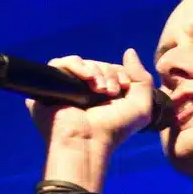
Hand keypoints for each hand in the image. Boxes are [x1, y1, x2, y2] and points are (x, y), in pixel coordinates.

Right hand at [28, 48, 154, 149]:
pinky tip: (86, 79)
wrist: (88, 142)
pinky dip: (76, 65)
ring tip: (98, 89)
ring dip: (95, 71)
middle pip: (98, 64)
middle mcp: (84, 90)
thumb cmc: (114, 130)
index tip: (123, 88)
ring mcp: (67, 87)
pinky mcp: (50, 85)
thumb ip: (142, 78)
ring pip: (80, 62)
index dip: (120, 73)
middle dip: (108, 73)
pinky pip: (59, 63)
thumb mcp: (140, 107)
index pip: (112, 69)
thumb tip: (128, 51)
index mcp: (103, 95)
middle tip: (110, 93)